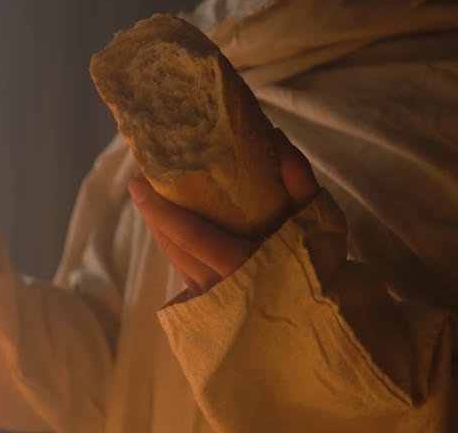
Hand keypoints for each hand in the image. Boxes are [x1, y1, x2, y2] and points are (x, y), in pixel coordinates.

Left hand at [129, 128, 321, 294]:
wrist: (320, 322)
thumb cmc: (320, 268)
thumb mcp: (316, 223)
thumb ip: (299, 180)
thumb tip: (275, 134)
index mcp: (241, 266)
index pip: (189, 235)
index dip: (160, 209)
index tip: (137, 182)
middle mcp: (217, 287)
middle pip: (173, 246)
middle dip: (152, 212)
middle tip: (140, 177)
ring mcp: (210, 301)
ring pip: (174, 259)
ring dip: (159, 227)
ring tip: (149, 196)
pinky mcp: (208, 307)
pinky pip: (183, 269)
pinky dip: (173, 243)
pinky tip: (170, 225)